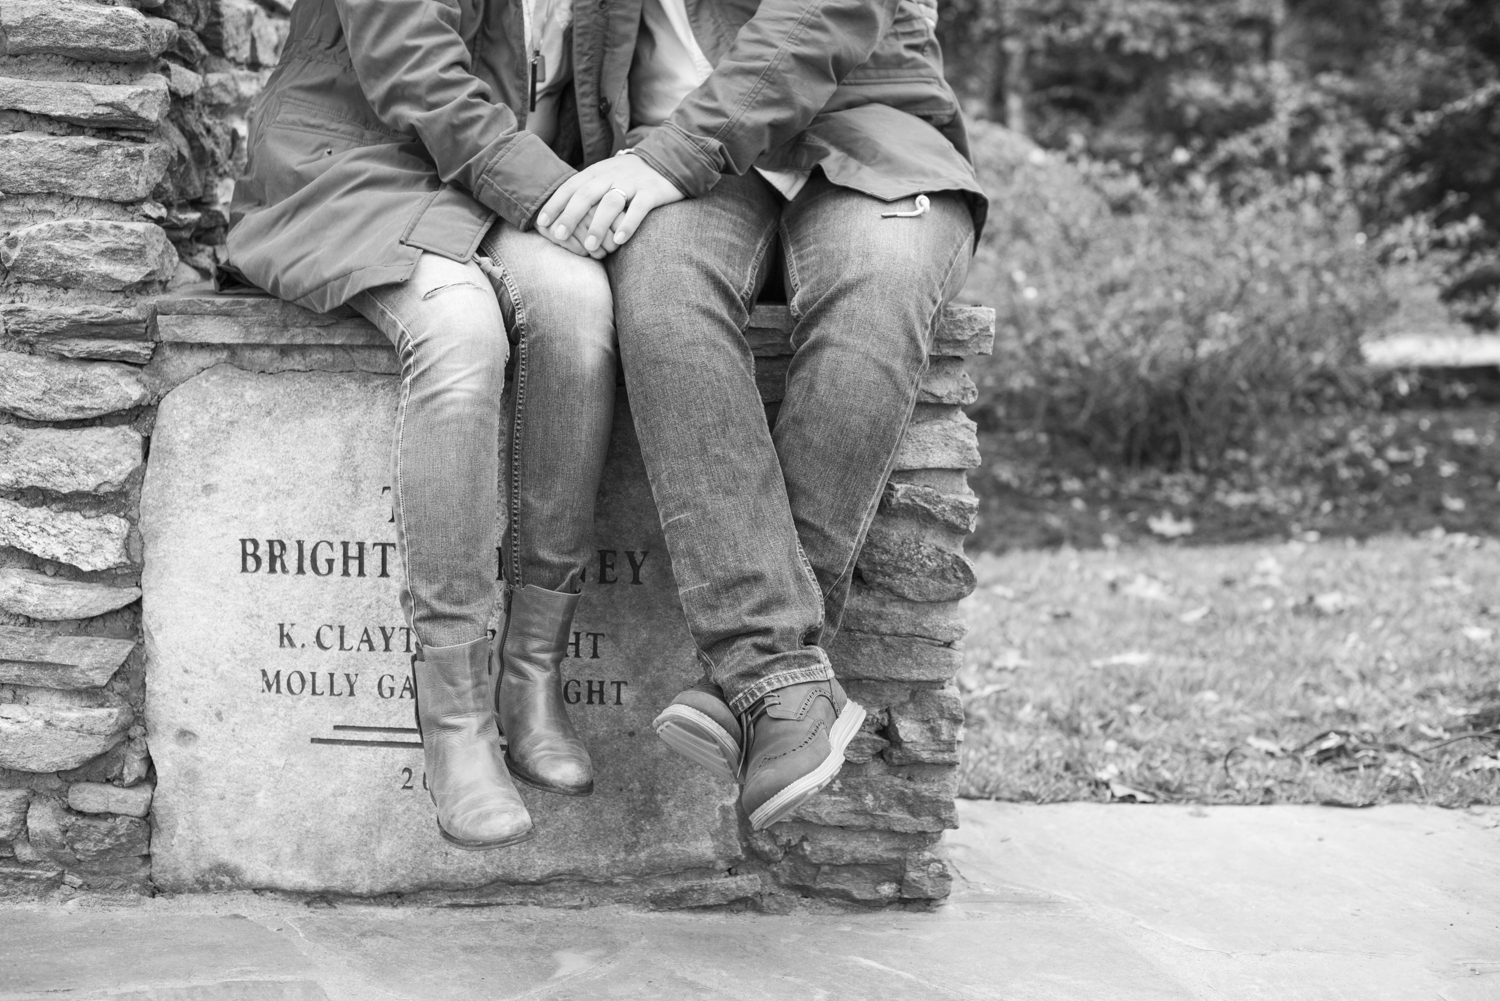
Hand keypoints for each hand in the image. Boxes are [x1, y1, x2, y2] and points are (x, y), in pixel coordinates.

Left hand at [537, 153, 682, 254]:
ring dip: (598, 225)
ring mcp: (632, 183)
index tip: (542, 223)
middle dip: (570, 216)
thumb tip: (561, 211)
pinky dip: (628, 225)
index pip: (571, 187)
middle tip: (559, 236)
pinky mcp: (651, 192)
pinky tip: (620, 241)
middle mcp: (611, 175)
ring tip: (590, 246)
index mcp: (597, 172)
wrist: (668, 159)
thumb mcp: (606, 174)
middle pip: (586, 194)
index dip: (555, 204)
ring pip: (610, 203)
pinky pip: (638, 209)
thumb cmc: (631, 175)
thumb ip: (588, 188)